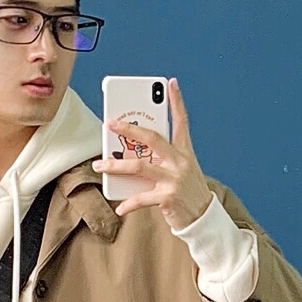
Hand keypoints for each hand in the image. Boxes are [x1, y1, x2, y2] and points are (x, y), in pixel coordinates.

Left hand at [91, 77, 214, 228]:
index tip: (170, 83)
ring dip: (115, 165)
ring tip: (99, 166)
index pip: (181, 121)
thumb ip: (160, 160)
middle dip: (129, 129)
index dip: (176, 101)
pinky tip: (119, 207)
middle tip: (110, 123)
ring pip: (139, 166)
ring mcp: (174, 179)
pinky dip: (128, 204)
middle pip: (152, 138)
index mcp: (184, 152)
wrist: (202, 218)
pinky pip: (142, 198)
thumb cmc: (187, 192)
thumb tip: (131, 156)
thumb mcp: (179, 171)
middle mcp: (180, 162)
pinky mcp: (168, 197)